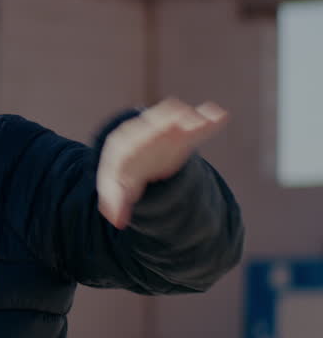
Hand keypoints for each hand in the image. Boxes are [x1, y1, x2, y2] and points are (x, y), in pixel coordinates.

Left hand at [97, 98, 228, 229]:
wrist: (132, 153)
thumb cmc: (123, 172)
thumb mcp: (115, 186)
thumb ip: (116, 201)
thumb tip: (118, 221)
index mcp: (125, 145)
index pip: (132, 143)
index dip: (144, 141)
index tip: (158, 137)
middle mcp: (144, 132)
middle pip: (156, 127)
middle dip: (170, 124)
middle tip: (188, 121)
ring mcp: (164, 130)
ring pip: (176, 120)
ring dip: (191, 119)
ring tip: (209, 120)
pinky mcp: (182, 133)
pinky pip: (195, 124)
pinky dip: (207, 119)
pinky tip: (221, 116)